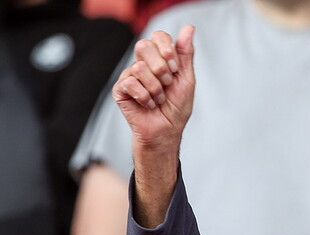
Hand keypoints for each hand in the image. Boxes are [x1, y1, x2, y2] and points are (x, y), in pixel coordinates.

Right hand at [113, 25, 195, 149]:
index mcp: (159, 58)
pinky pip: (130, 83)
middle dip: (161, 69)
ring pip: (139, 67)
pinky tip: (148, 104)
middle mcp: (143, 63)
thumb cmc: (176, 107)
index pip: (158, 36)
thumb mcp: (186, 78)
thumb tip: (189, 28)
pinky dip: (144, 97)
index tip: (174, 69)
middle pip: (144, 46)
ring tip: (159, 99)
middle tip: (167, 84)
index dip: (167, 50)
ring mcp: (130, 75)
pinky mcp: (120, 89)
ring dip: (156, 88)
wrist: (166, 130)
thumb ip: (185, 53)